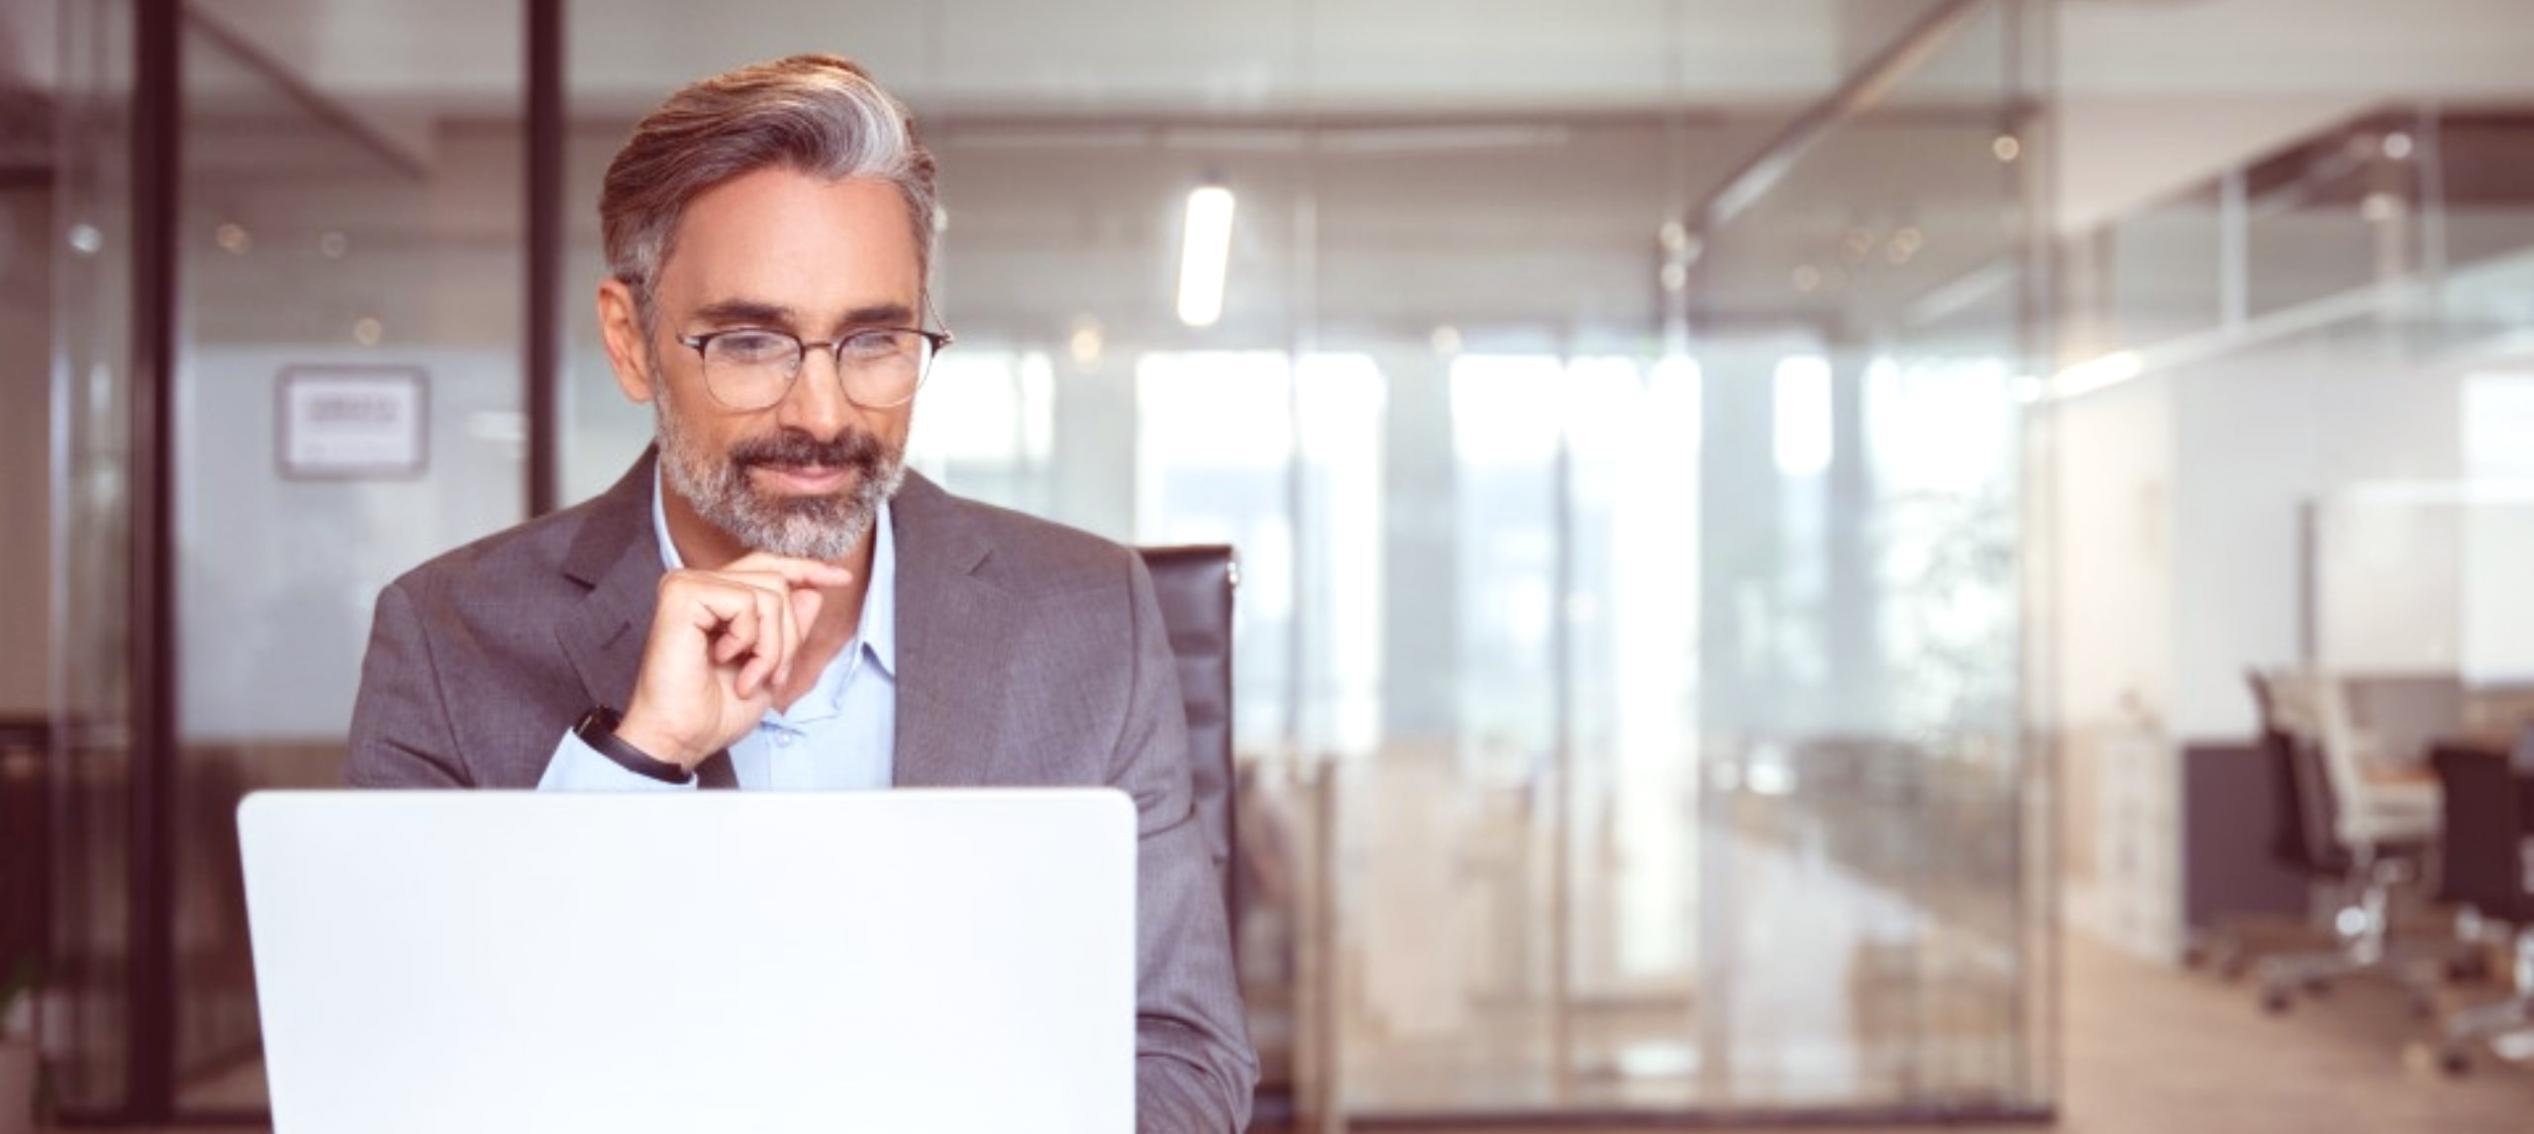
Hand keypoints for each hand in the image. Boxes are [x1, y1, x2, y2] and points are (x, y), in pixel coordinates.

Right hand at [616, 552, 852, 768]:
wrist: (681, 737)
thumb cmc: (715, 710)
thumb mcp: (770, 665)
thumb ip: (789, 627)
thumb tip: (811, 592)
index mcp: (717, 597)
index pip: (769, 566)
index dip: (808, 569)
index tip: (841, 578)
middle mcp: (700, 584)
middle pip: (778, 580)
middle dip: (789, 635)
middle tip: (772, 675)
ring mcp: (688, 585)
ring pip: (770, 592)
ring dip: (772, 646)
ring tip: (749, 676)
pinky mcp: (682, 595)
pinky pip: (746, 602)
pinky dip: (750, 639)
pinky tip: (725, 660)